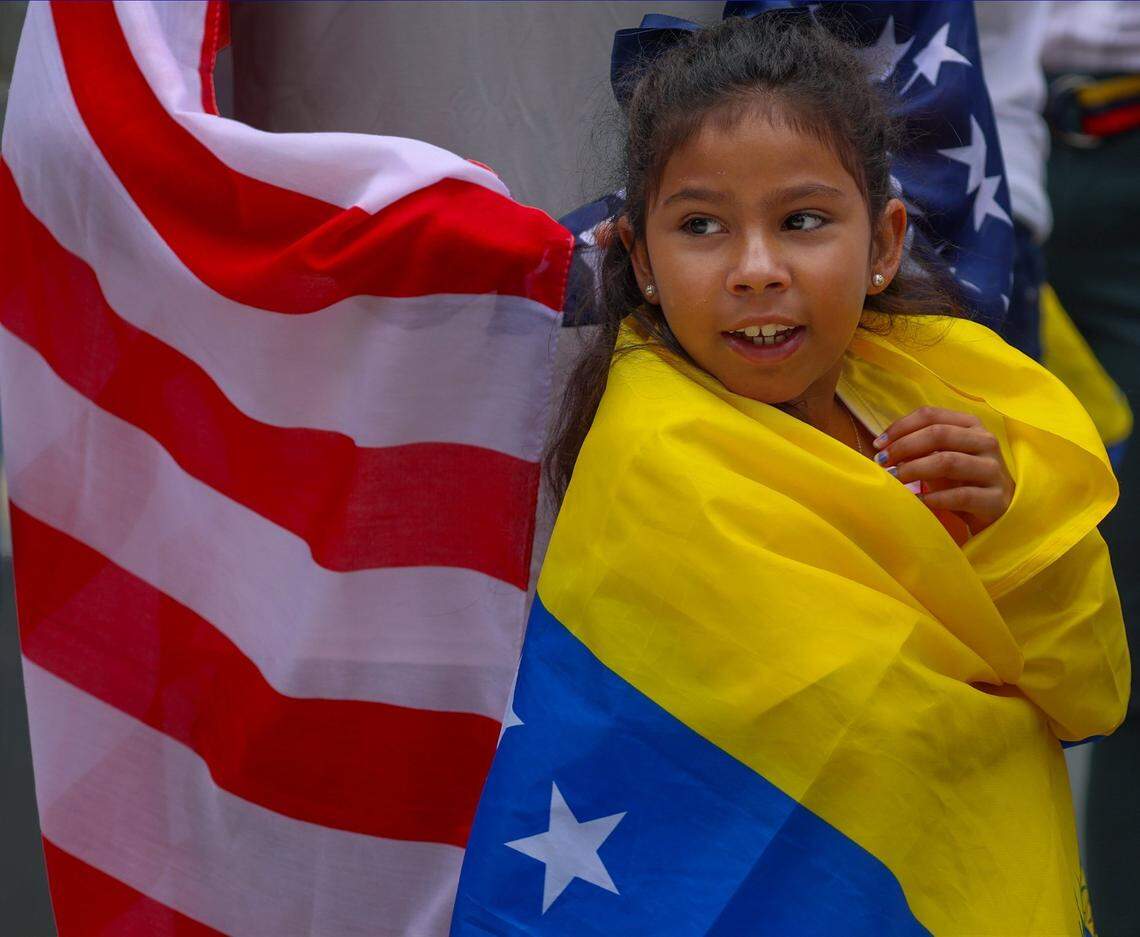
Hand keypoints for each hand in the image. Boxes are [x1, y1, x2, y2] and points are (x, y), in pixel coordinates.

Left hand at [873, 406, 1013, 535]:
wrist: (997, 511)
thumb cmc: (961, 480)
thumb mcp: (940, 457)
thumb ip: (918, 447)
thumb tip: (884, 446)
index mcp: (970, 425)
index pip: (931, 414)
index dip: (901, 427)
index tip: (879, 444)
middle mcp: (985, 441)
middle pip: (938, 434)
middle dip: (904, 446)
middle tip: (882, 461)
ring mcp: (993, 469)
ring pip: (948, 461)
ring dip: (914, 469)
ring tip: (894, 479)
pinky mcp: (996, 498)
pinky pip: (960, 495)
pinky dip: (934, 498)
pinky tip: (917, 500)